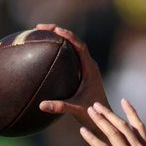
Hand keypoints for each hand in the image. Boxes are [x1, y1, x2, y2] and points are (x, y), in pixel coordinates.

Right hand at [34, 24, 108, 138]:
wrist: (105, 118)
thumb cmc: (93, 113)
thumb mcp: (76, 109)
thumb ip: (60, 107)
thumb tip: (41, 106)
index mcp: (90, 69)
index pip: (80, 46)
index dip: (69, 35)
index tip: (56, 29)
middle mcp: (89, 65)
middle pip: (75, 41)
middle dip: (59, 31)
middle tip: (41, 27)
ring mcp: (86, 68)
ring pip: (73, 47)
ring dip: (59, 38)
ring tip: (42, 33)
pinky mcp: (83, 72)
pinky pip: (71, 56)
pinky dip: (60, 50)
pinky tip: (46, 53)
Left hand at [80, 99, 145, 145]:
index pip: (139, 126)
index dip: (131, 112)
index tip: (123, 100)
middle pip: (123, 126)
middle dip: (109, 113)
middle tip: (97, 105)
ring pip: (113, 133)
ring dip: (100, 120)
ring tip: (90, 111)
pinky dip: (92, 138)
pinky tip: (83, 131)